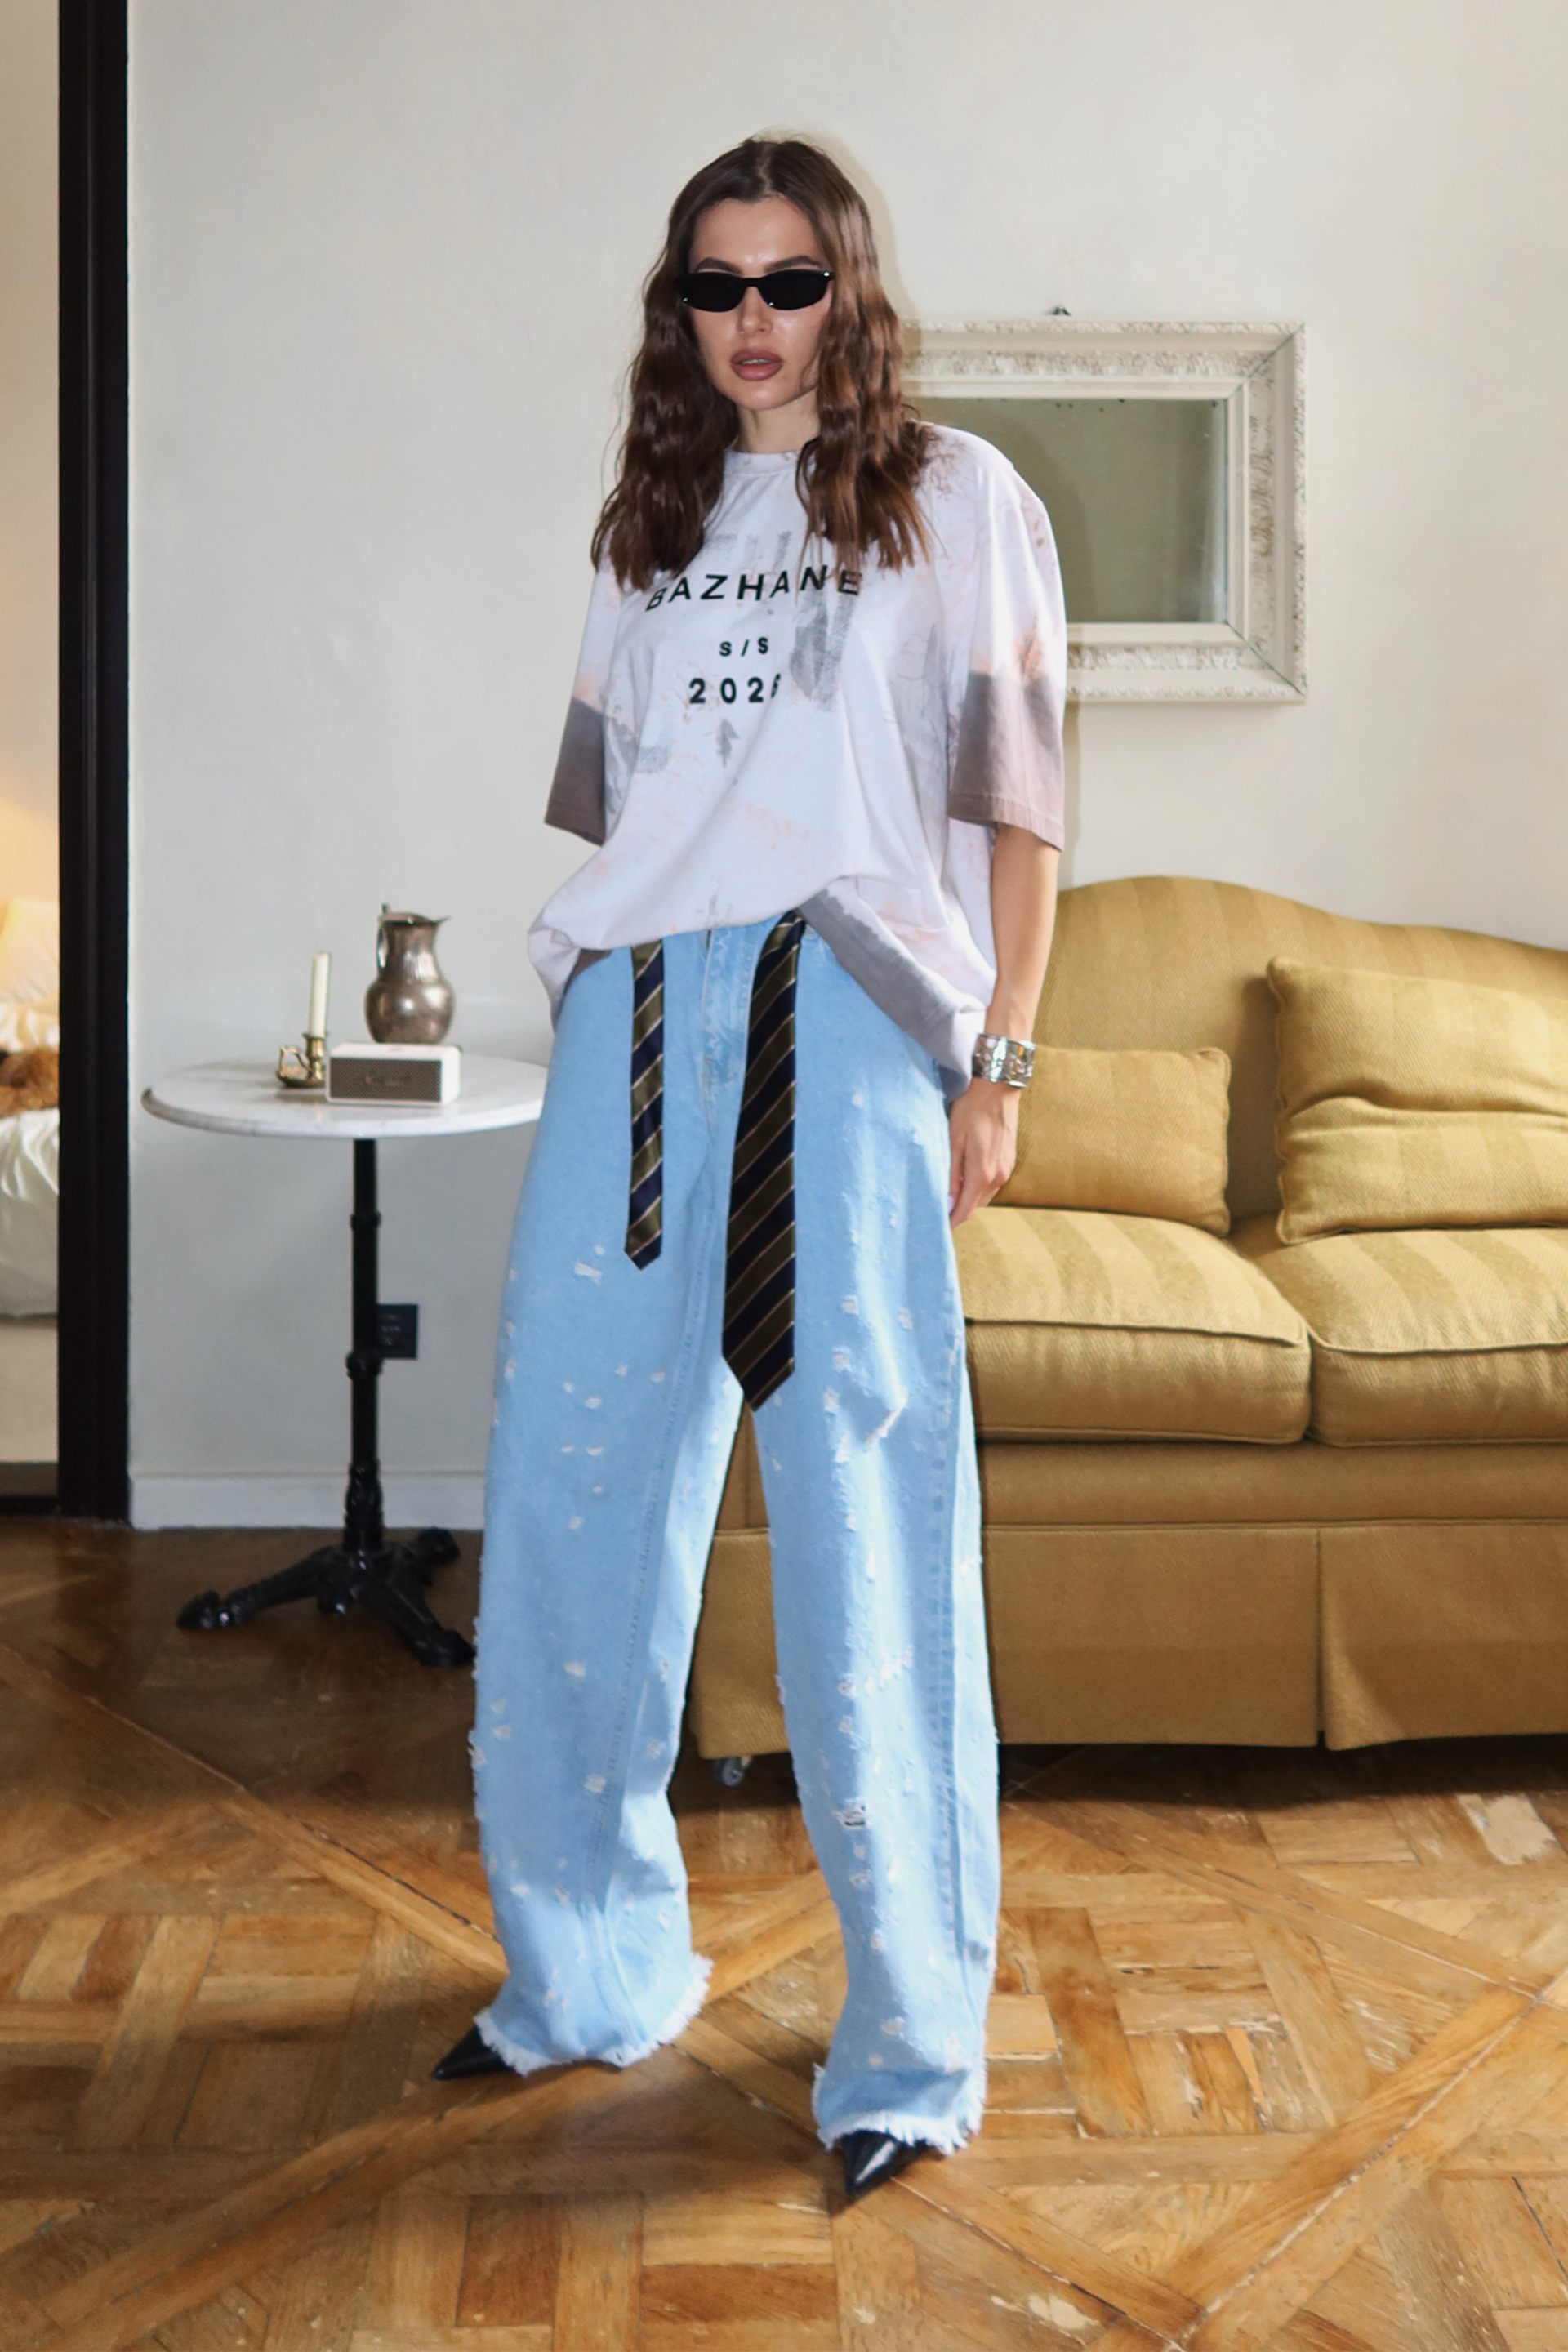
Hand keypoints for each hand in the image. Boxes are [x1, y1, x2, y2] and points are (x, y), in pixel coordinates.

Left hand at [947, 1077, 1018, 1226]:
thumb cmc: (971, 1109)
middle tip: (938, 1207)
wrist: (998, 1087)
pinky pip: (992, 1182)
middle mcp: (998, 1176)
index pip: (965, 1210)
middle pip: (975, 1205)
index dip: (951, 1221)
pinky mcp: (1009, 1161)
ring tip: (950, 1191)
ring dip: (968, 1197)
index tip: (938, 1227)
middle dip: (958, 1210)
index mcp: (982, 1173)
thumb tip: (948, 1203)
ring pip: (984, 1195)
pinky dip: (978, 1185)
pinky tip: (965, 1174)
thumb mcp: (953, 1140)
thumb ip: (952, 1174)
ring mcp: (1007, 1169)